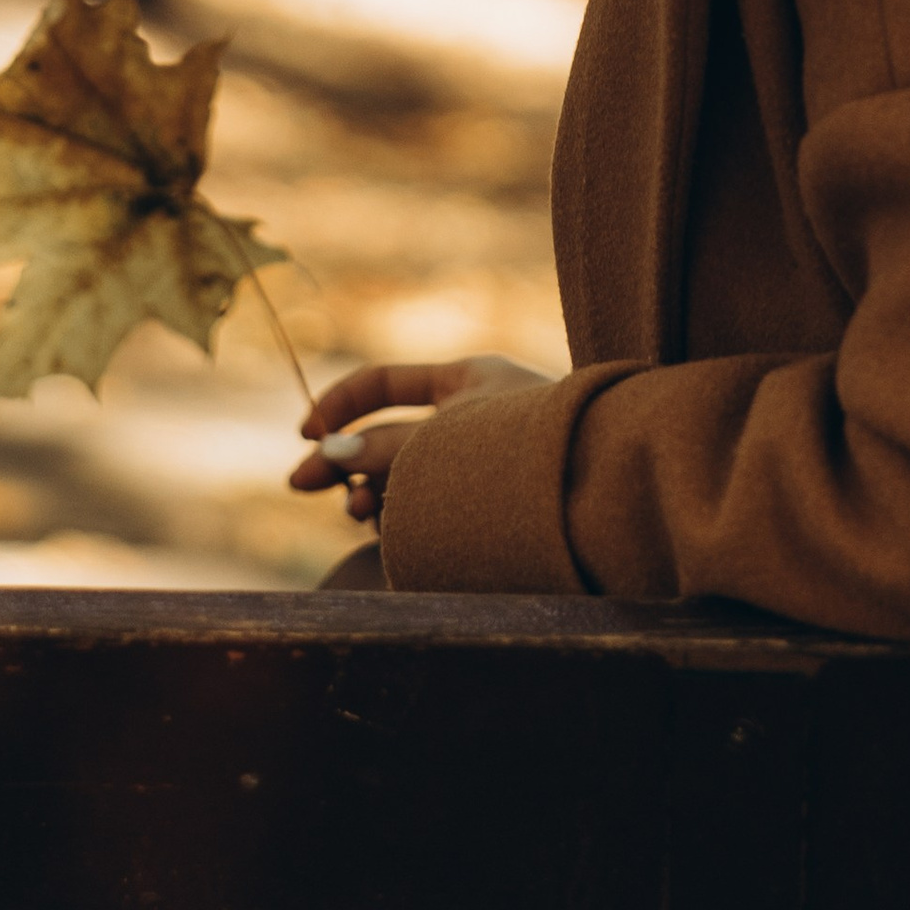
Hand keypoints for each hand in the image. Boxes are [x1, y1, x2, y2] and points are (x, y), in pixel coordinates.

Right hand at [288, 356, 551, 524]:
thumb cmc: (532, 452)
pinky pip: (435, 508)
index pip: (386, 381)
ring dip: (373, 491)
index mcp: (470, 378)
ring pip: (410, 477)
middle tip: (300, 484)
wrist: (610, 492)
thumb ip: (384, 448)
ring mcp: (485, 464)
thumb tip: (330, 453)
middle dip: (345, 457)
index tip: (305, 436)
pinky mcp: (494, 508)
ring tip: (360, 513)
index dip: (340, 404)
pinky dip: (407, 517)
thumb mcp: (445, 438)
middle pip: (391, 433)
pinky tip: (396, 532)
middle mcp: (475, 416)